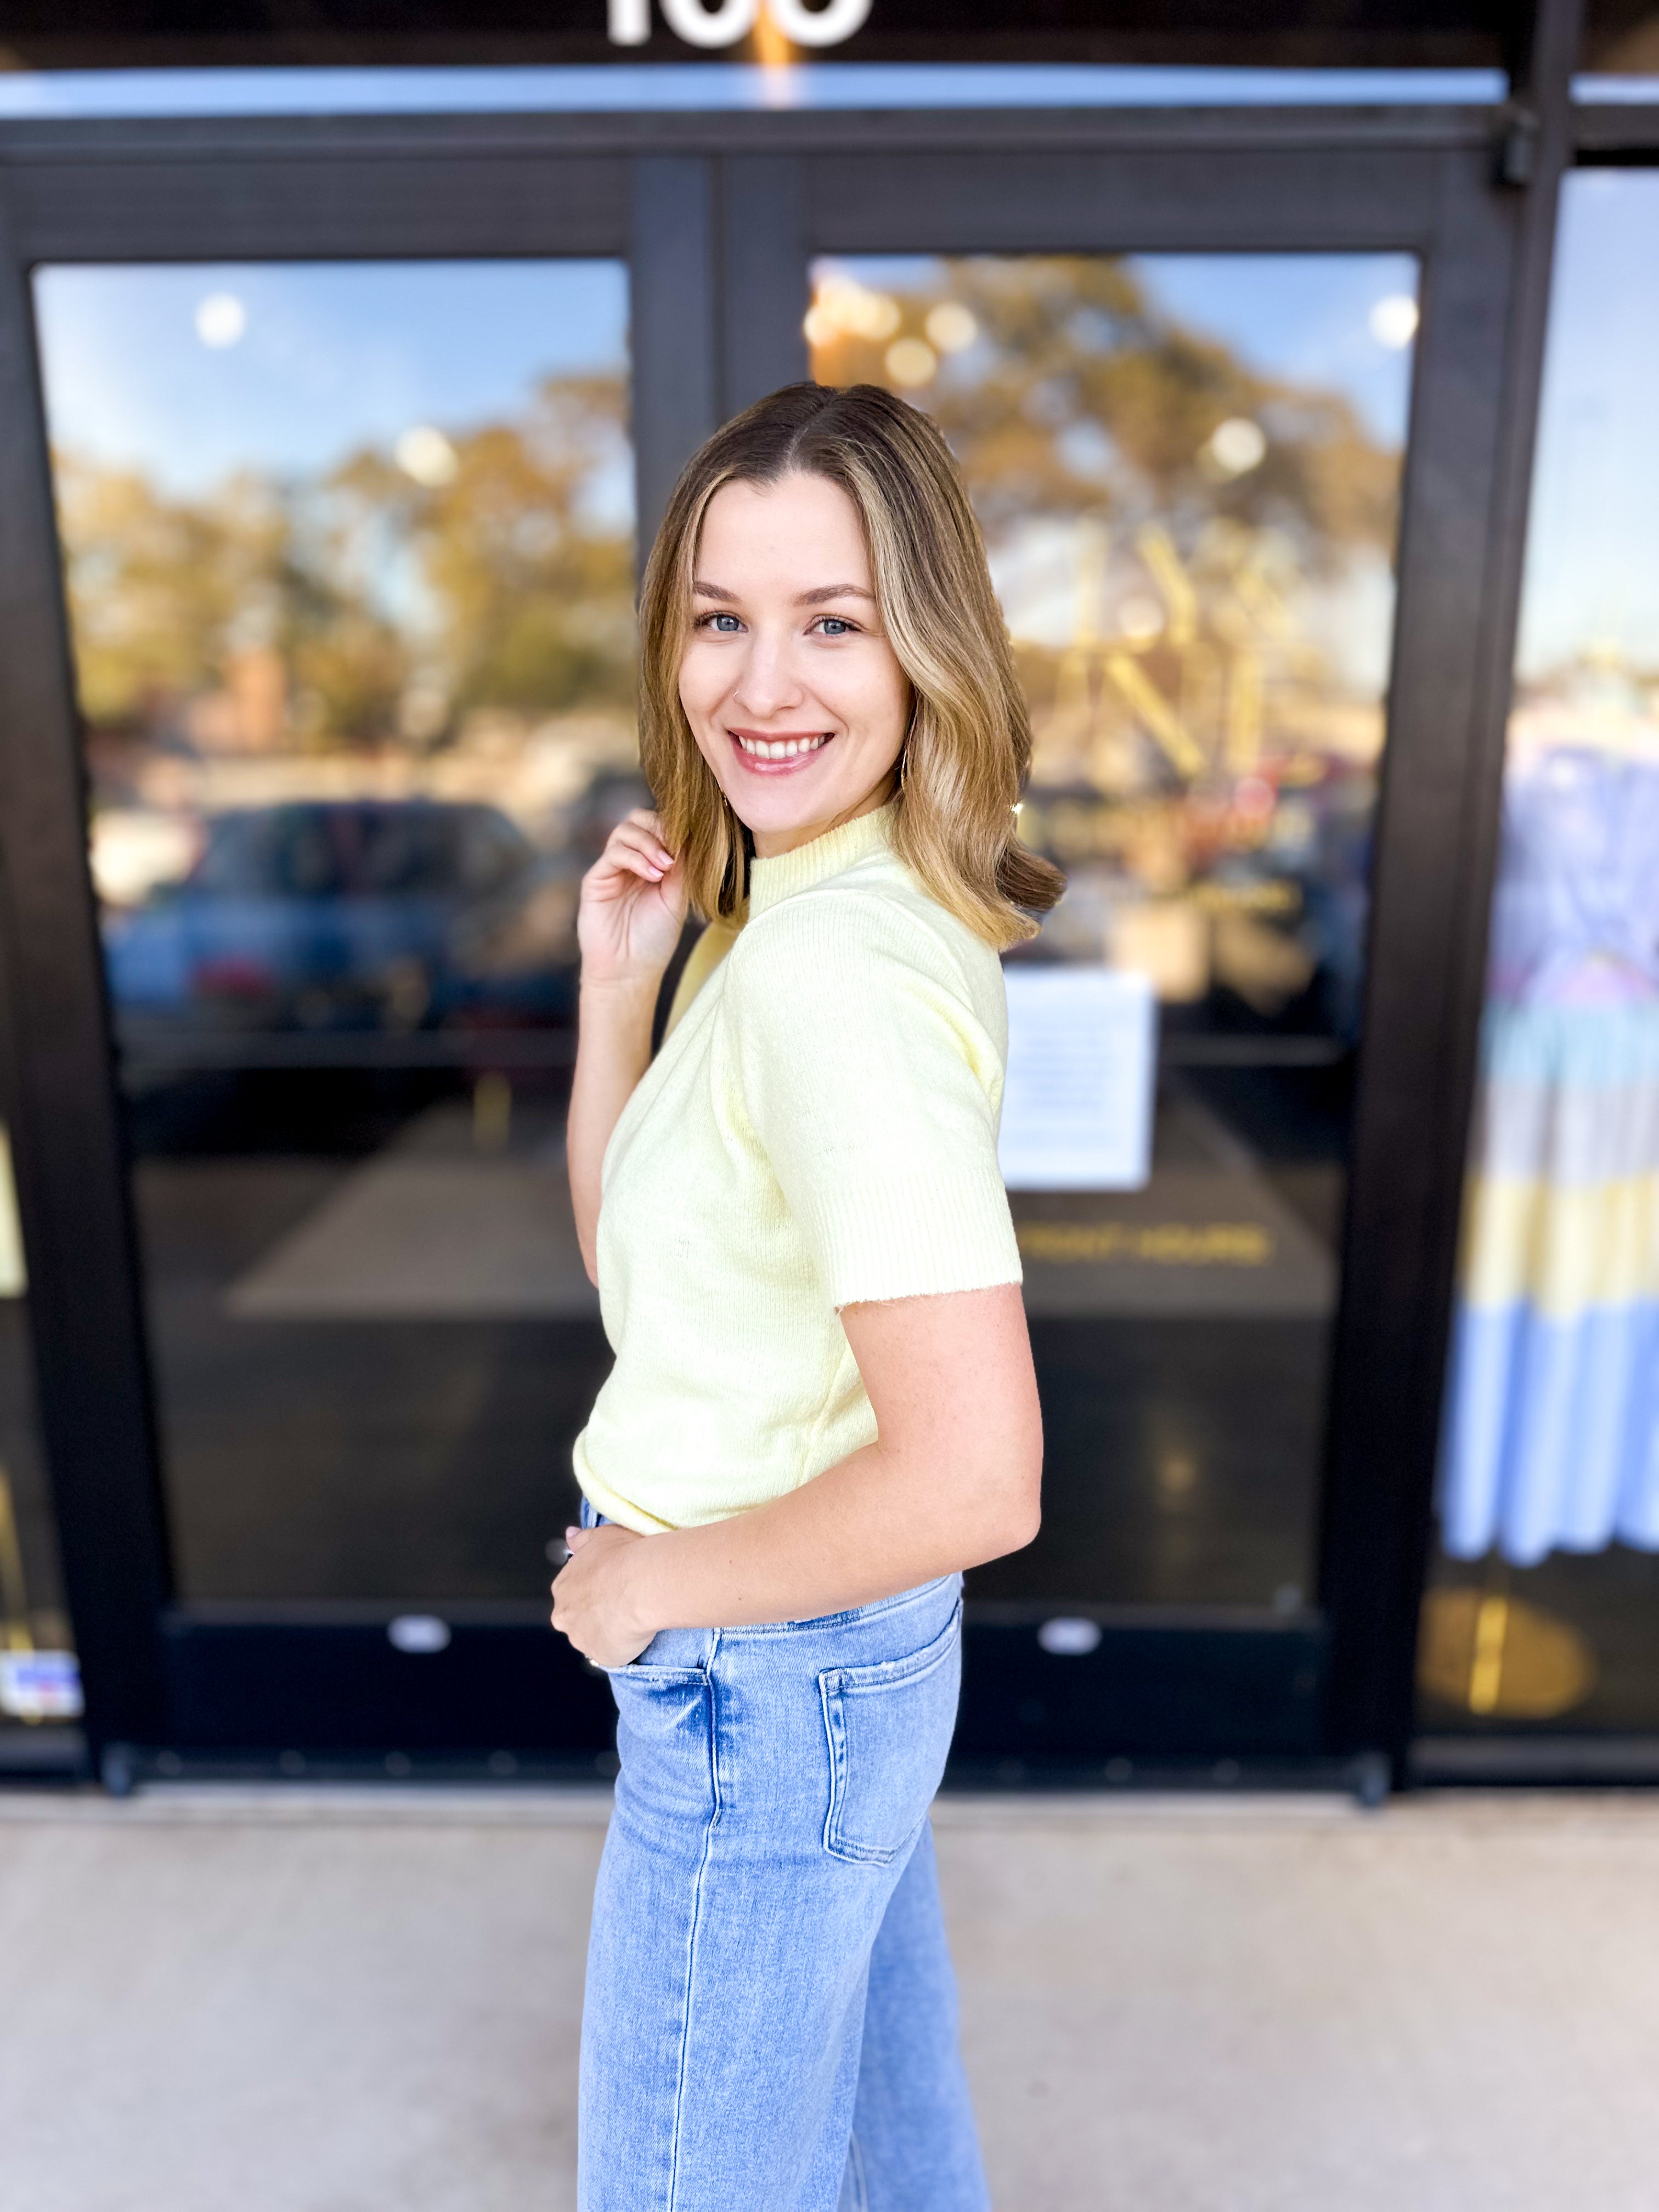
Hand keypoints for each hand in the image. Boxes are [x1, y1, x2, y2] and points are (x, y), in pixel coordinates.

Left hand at [550, 1524, 654, 1668]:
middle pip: (576, 1619)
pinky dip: (621, 1647)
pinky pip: (611, 1654)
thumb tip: (570, 1536)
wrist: (642, 1584)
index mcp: (562, 1587)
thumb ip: (582, 1540)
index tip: (609, 1587)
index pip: (571, 1593)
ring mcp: (582, 1640)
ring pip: (593, 1639)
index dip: (592, 1591)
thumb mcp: (601, 1537)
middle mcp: (564, 1616)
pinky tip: (635, 1633)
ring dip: (606, 1632)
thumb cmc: (622, 1556)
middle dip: (594, 1615)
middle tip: (620, 1604)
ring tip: (630, 1619)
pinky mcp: (602, 1657)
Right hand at [576, 808, 687, 987]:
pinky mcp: (596, 879)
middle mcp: (629, 860)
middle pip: (638, 818)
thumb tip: (692, 835)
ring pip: (625, 831)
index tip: (692, 842)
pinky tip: (653, 876)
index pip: (659, 826)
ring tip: (666, 867)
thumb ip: (683, 867)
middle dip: (660, 827)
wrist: (630, 970)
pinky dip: (636, 858)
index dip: (674, 827)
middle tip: (676, 850)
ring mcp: (611, 868)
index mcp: (650, 862)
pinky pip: (614, 854)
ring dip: (650, 843)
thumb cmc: (655, 938)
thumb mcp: (677, 898)